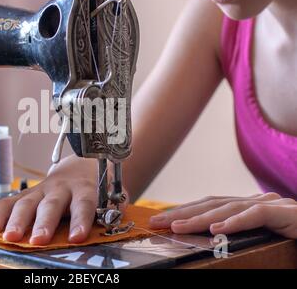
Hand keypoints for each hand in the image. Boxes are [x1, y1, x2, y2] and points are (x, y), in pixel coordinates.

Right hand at [0, 156, 112, 244]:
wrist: (83, 164)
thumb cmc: (97, 186)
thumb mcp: (110, 196)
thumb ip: (109, 210)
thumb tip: (108, 225)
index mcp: (85, 188)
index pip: (83, 204)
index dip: (80, 220)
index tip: (76, 237)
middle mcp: (61, 187)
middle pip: (51, 204)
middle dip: (43, 222)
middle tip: (37, 240)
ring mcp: (42, 188)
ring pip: (27, 202)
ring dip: (17, 220)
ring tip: (9, 237)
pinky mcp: (28, 192)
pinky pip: (10, 201)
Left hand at [149, 193, 296, 238]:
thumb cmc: (293, 238)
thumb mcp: (258, 238)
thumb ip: (237, 236)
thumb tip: (209, 239)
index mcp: (246, 207)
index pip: (208, 206)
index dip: (184, 212)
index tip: (161, 220)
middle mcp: (254, 202)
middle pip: (211, 204)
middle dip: (182, 213)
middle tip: (157, 222)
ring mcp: (270, 205)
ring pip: (228, 209)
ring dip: (201, 219)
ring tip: (178, 227)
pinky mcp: (285, 213)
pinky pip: (256, 216)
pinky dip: (236, 222)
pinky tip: (218, 230)